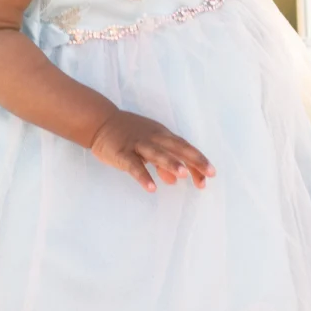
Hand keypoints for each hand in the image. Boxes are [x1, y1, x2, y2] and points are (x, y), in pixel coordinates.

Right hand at [87, 110, 214, 190]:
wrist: (99, 122)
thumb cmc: (127, 135)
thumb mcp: (148, 145)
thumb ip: (163, 163)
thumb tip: (175, 180)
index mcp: (162, 135)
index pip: (184, 147)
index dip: (198, 160)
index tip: (210, 175)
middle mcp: (153, 138)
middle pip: (177, 148)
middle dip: (193, 160)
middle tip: (208, 174)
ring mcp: (137, 144)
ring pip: (156, 153)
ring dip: (170, 163)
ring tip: (182, 175)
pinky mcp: (122, 153)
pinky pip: (133, 166)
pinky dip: (143, 176)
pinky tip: (152, 188)